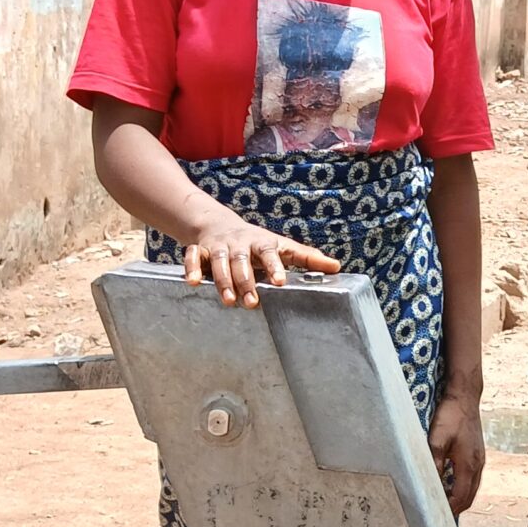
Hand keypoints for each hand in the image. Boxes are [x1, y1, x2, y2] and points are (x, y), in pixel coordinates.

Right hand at [182, 211, 340, 306]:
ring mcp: (218, 247)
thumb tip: (337, 267)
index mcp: (261, 242)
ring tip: (229, 301)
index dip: (274, 266)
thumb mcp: (282, 247)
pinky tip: (191, 283)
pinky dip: (190, 268)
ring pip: (219, 261)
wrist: (217, 224)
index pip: (269, 252)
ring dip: (223, 280)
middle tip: (252, 303)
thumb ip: (307, 258)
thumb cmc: (257, 243)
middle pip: (242, 261)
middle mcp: (239, 243)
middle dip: (246, 281)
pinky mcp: (199, 250)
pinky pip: (192, 257)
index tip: (280, 282)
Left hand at [429, 390, 484, 513]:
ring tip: (443, 503)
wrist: (465, 397)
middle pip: (469, 496)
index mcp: (468, 465)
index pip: (460, 497)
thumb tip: (430, 485)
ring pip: (472, 488)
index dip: (449, 509)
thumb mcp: (436, 440)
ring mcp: (480, 459)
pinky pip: (473, 478)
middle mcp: (478, 465)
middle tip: (439, 515)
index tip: (436, 516)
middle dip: (456, 508)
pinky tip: (450, 484)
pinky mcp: (478, 453)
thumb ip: (434, 464)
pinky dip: (463, 486)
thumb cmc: (450, 416)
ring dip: (460, 497)